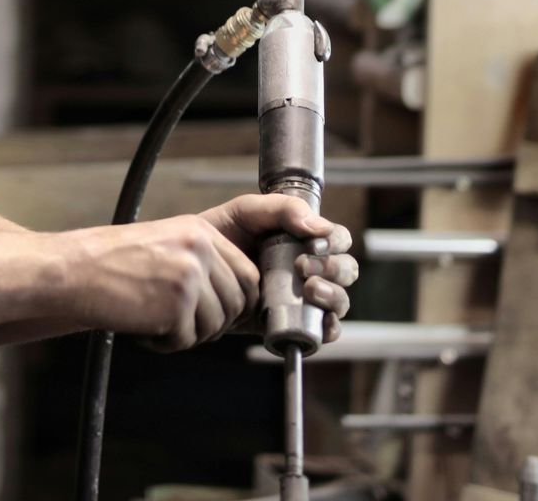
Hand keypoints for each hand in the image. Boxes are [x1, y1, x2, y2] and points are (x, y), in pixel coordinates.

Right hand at [58, 214, 261, 351]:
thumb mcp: (166, 246)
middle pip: (238, 302)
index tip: (222, 315)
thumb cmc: (111, 263)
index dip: (239, 301)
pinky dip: (167, 344)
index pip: (248, 273)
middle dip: (216, 322)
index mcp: (200, 231)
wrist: (72, 272)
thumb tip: (240, 299)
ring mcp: (189, 276)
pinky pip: (188, 339)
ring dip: (189, 334)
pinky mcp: (176, 305)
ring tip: (156, 323)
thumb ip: (204, 263)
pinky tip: (144, 329)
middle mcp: (199, 249)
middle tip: (183, 324)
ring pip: (216, 325)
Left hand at [198, 194, 357, 344]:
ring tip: (310, 290)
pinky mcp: (291, 322)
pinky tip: (319, 321)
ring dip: (334, 296)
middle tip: (305, 267)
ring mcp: (303, 297)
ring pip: (339, 300)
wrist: (192, 265)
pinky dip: (329, 328)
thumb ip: (283, 209)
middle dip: (335, 269)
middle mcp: (310, 268)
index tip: (315, 244)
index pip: (338, 239)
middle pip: (345, 270)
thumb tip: (319, 227)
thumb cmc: (221, 233)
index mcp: (304, 239)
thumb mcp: (248, 211)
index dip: (336, 241)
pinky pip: (323, 330)